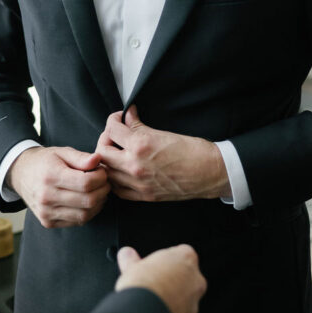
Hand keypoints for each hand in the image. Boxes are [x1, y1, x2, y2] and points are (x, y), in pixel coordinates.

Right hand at [7, 145, 109, 227]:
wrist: (21, 174)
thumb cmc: (45, 161)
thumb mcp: (62, 152)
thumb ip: (81, 157)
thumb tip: (98, 160)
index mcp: (50, 176)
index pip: (85, 183)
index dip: (101, 178)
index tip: (103, 171)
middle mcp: (46, 197)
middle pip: (87, 200)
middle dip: (103, 190)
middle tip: (105, 182)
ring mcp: (46, 212)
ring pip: (84, 214)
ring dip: (98, 203)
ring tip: (99, 191)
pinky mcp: (48, 222)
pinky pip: (76, 222)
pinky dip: (88, 212)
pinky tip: (89, 201)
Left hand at [96, 104, 230, 201]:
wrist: (210, 172)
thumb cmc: (193, 150)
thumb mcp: (164, 132)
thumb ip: (140, 126)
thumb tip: (127, 116)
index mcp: (140, 145)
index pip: (111, 129)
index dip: (113, 119)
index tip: (120, 117)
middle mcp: (134, 165)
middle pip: (102, 152)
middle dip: (106, 139)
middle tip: (115, 134)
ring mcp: (137, 183)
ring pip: (106, 172)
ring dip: (108, 160)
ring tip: (118, 152)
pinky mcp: (144, 195)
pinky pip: (117, 190)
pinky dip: (116, 179)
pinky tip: (123, 171)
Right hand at [115, 244, 206, 312]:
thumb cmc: (143, 286)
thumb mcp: (132, 267)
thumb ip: (131, 259)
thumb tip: (126, 254)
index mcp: (185, 257)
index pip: (181, 252)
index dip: (166, 260)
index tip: (155, 266)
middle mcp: (195, 277)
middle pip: (186, 274)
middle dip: (172, 278)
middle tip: (154, 283)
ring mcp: (194, 299)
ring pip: (186, 295)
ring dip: (174, 296)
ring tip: (154, 300)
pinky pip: (182, 312)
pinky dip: (173, 312)